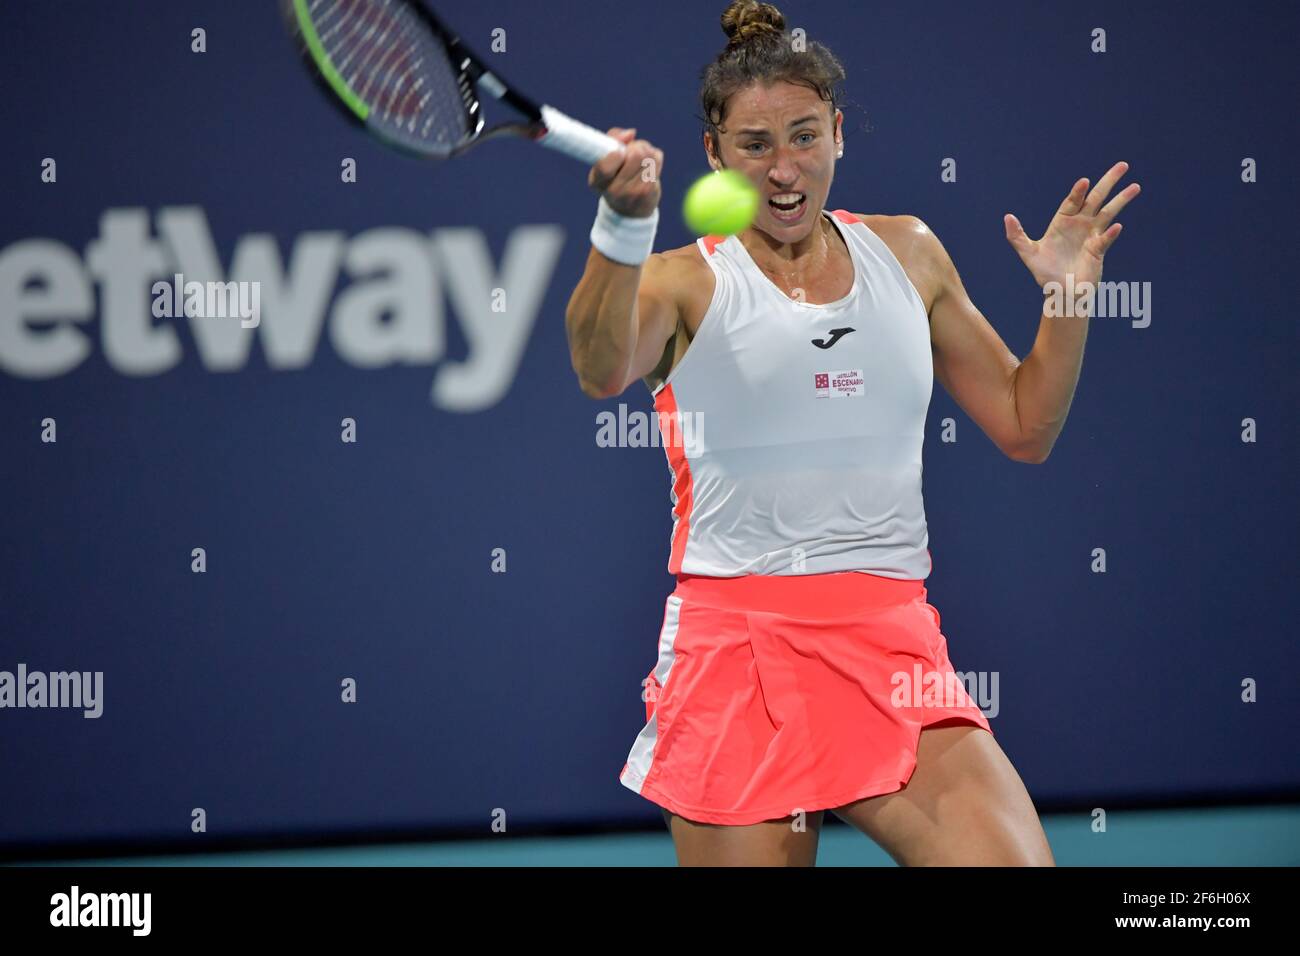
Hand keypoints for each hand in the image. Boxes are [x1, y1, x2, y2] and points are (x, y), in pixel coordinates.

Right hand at [588, 127, 663, 218]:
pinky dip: (653, 156)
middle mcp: (615, 191)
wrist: (629, 212)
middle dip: (635, 146)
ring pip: (648, 155)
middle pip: (635, 155)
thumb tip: (631, 133)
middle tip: (631, 151)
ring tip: (639, 157)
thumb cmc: (613, 180)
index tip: (619, 151)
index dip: (616, 154)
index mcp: (598, 183)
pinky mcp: (651, 191)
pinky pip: (656, 159)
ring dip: (645, 149)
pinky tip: (647, 164)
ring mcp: (635, 193)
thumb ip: (611, 140)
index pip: (605, 167)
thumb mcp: (603, 162)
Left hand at [1004, 162, 1139, 290]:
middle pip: (1096, 198)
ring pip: (1108, 213)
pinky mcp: (1099, 250)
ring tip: (1135, 186)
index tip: (1084, 181)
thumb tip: (1007, 217)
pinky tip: (1116, 227)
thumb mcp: (1028, 253)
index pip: (1073, 201)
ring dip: (1121, 200)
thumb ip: (1016, 236)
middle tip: (1123, 166)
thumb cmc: (1044, 273)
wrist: (1061, 292)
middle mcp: (1080, 224)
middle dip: (1108, 182)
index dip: (1078, 191)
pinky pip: (1106, 238)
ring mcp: (1091, 235)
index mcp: (1063, 221)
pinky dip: (1111, 233)